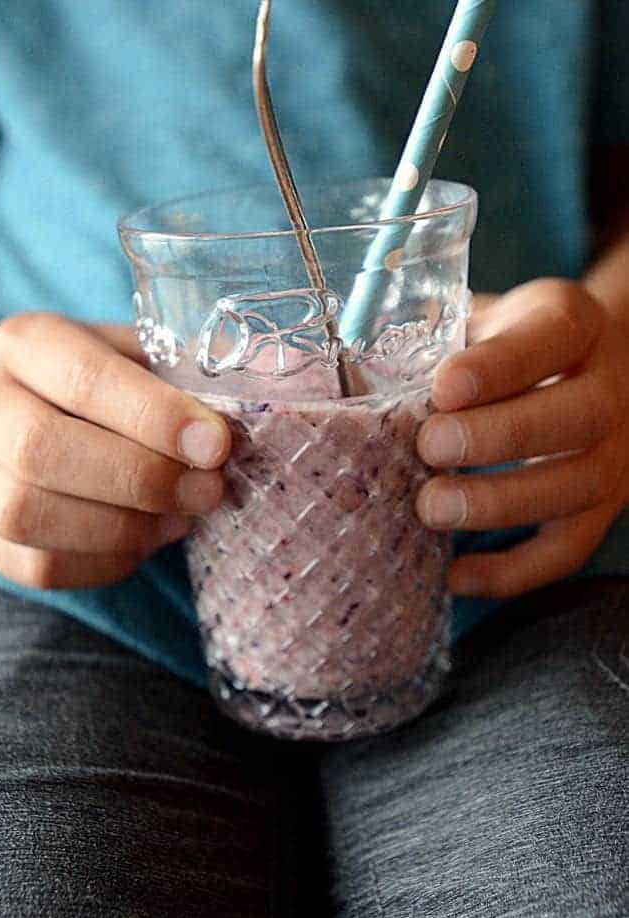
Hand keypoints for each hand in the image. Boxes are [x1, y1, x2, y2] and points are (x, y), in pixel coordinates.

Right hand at [0, 312, 230, 588]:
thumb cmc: (70, 376)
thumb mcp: (115, 349)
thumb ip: (169, 375)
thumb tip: (245, 411)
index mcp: (24, 344)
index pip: (82, 378)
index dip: (154, 417)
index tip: (216, 445)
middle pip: (43, 451)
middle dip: (142, 480)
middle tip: (208, 492)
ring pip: (29, 516)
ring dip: (122, 529)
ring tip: (180, 520)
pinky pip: (33, 566)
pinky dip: (101, 563)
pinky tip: (142, 543)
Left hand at [415, 279, 628, 597]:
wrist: (577, 370)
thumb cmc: (499, 348)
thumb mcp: (474, 322)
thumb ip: (427, 341)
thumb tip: (337, 369)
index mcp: (570, 323)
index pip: (554, 333)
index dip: (502, 364)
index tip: (444, 388)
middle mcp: (608, 386)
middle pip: (581, 414)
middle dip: (501, 436)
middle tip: (430, 448)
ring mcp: (613, 452)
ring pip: (581, 486)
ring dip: (502, 505)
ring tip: (430, 508)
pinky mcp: (599, 510)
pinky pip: (568, 549)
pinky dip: (513, 571)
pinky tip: (456, 575)